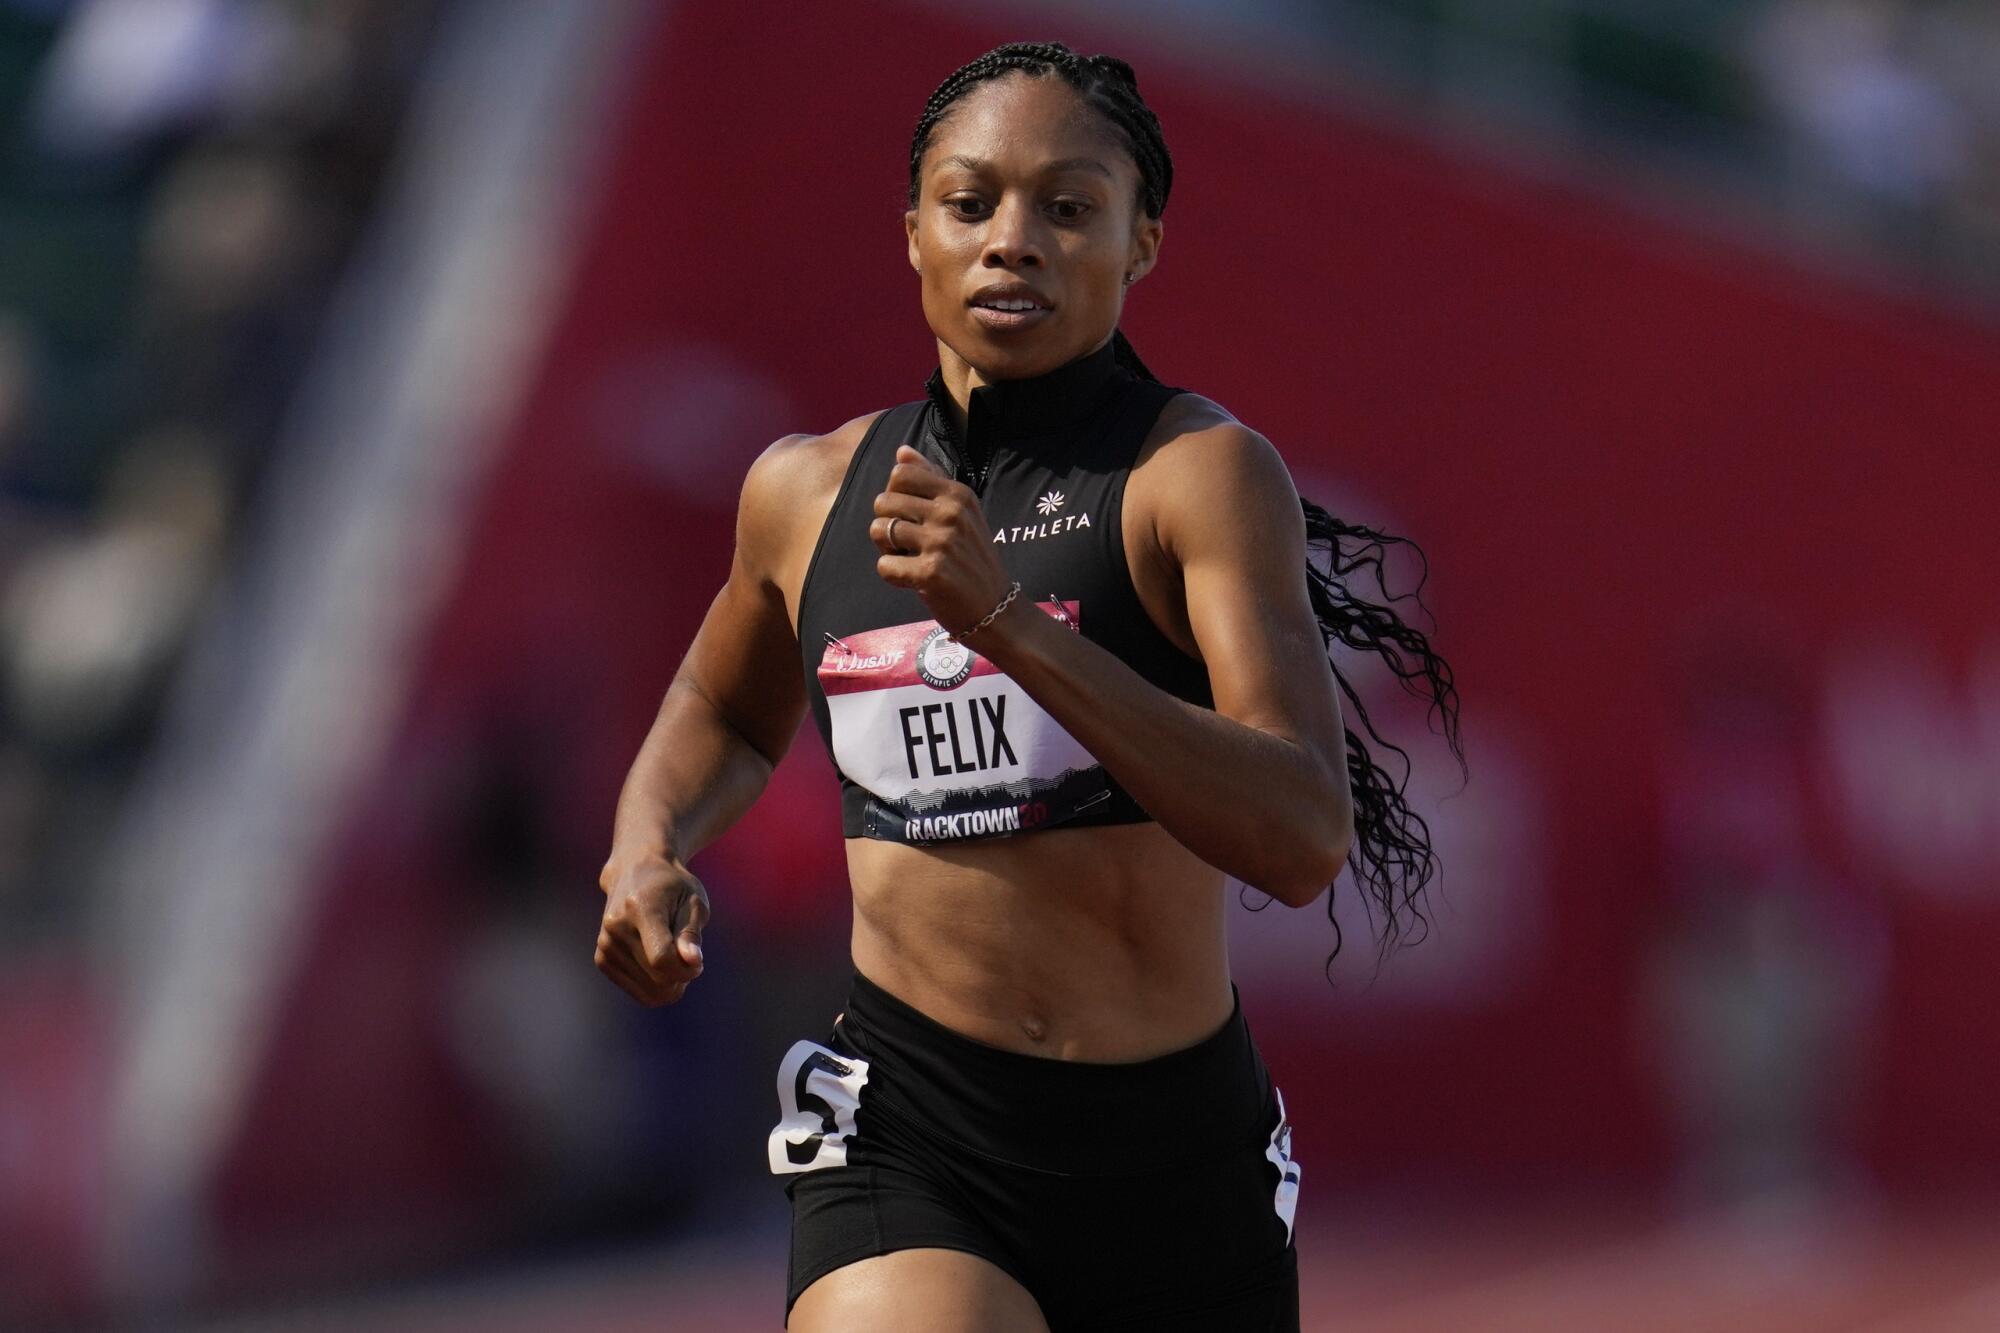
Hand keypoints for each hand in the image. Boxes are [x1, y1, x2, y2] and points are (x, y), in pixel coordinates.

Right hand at [595, 853, 708, 1005]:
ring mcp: (605, 944)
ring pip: (649, 991)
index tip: (699, 962)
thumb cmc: (673, 887)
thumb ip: (691, 933)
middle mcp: (616, 927)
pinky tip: (658, 962)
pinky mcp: (602, 959)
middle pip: (658, 978)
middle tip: (688, 956)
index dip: (686, 970)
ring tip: (673, 955)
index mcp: (640, 907)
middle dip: (681, 977)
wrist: (635, 872)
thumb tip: (692, 963)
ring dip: (670, 982)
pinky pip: (639, 992)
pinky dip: (655, 985)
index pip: (662, 958)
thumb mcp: (693, 900)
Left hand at [871, 445, 1013, 632]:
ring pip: (878, 531)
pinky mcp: (930, 573)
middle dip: (886, 523)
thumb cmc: (972, 558)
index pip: (900, 473)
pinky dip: (892, 576)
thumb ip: (931, 479)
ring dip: (886, 549)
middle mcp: (950, 513)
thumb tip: (902, 451)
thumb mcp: (962, 512)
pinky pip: (884, 565)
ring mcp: (941, 543)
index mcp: (957, 493)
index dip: (895, 495)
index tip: (910, 516)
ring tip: (910, 559)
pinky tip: (913, 580)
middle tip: (908, 543)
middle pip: (882, 501)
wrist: (996, 608)